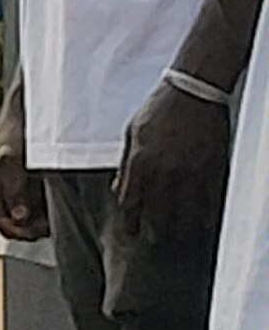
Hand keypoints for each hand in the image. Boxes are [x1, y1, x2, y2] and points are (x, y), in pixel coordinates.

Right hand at [0, 75, 46, 242]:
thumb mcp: (9, 158)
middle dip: (27, 229)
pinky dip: (44, 213)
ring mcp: (14, 191)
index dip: (17, 230)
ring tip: (53, 218)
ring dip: (37, 223)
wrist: (30, 110)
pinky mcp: (29, 188)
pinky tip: (55, 208)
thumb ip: (13, 188)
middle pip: (10, 224)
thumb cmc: (15, 131)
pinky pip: (34, 209)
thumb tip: (19, 217)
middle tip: (47, 227)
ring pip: (23, 219)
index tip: (36, 231)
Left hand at [115, 76, 229, 246]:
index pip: (131, 202)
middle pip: (157, 214)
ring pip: (184, 212)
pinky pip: (207, 200)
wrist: (194, 90)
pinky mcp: (210, 168)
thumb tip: (118, 188)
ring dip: (180, 228)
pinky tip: (201, 223)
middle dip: (154, 230)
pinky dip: (203, 215)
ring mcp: (188, 171)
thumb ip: (125, 163)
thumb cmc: (160, 107)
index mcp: (140, 161)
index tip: (130, 231)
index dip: (130, 221)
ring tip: (178, 235)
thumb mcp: (132, 131)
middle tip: (154, 238)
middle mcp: (163, 171)